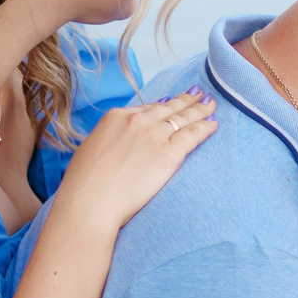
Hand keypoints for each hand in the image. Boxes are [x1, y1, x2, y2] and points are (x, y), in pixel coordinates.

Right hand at [57, 90, 216, 230]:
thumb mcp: (91, 148)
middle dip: (186, 101)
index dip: (164, 105)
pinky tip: (214, 125)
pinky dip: (205, 128)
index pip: (147, 108)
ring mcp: (155, 135)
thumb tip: (118, 142)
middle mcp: (137, 120)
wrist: (90, 202)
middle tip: (199, 95)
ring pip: (184, 117)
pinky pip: (193, 135)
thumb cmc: (83, 184)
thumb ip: (109, 139)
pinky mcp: (169, 153)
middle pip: (169, 108)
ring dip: (200, 110)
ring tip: (211, 105)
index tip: (173, 102)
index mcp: (116, 117)